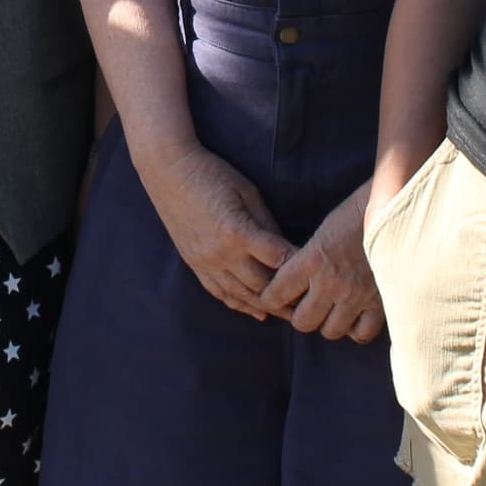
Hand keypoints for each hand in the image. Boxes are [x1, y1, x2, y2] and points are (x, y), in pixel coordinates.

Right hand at [135, 141, 292, 320]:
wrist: (168, 171)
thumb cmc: (212, 174)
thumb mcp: (247, 192)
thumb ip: (266, 223)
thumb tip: (285, 249)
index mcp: (238, 232)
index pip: (278, 259)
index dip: (299, 266)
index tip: (317, 272)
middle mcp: (221, 254)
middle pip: (262, 286)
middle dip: (287, 297)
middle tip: (310, 302)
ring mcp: (205, 262)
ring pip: (241, 296)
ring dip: (266, 307)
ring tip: (289, 314)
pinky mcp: (193, 264)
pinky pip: (218, 292)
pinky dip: (239, 304)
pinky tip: (256, 311)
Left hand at [258, 189, 383, 341]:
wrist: (394, 207)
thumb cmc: (355, 213)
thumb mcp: (323, 231)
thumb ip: (307, 259)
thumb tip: (294, 284)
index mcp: (312, 259)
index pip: (277, 293)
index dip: (269, 299)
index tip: (270, 298)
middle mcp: (331, 282)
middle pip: (302, 321)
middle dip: (299, 315)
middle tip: (304, 306)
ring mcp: (356, 295)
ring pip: (330, 331)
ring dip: (327, 323)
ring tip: (330, 312)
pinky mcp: (380, 302)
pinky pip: (362, 333)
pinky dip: (356, 330)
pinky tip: (354, 318)